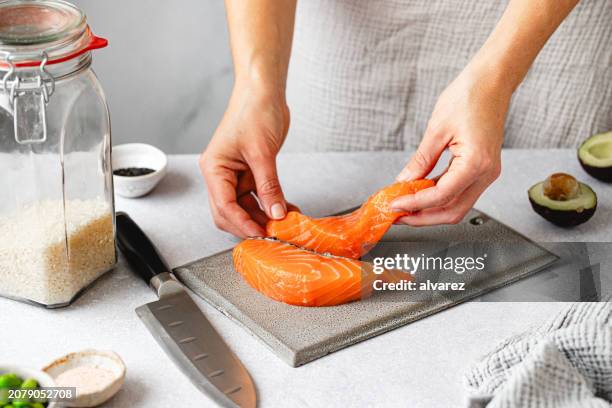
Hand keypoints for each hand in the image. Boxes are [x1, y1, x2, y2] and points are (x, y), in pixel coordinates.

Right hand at [199, 85, 289, 237]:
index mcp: (214, 168)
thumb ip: (269, 186)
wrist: (264, 91)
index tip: (261, 234)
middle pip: (230, 212)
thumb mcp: (263, 153)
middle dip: (250, 224)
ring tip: (284, 224)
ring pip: (246, 207)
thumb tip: (276, 214)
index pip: (224, 206)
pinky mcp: (251, 172)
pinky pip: (259, 196)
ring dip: (263, 216)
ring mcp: (236, 175)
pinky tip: (287, 210)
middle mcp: (221, 175)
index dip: (242, 223)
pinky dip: (271, 204)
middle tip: (272, 234)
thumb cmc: (254, 111)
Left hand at [392, 65, 510, 225]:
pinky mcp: (483, 169)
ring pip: (457, 206)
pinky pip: (460, 192)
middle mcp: (486, 173)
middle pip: (452, 212)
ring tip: (405, 206)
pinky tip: (420, 193)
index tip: (394, 205)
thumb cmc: (469, 96)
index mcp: (476, 163)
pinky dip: (439, 197)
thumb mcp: (436, 129)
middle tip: (398, 215)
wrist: (492, 82)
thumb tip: (404, 181)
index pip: (441, 196)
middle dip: (423, 217)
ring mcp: (487, 173)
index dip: (414, 205)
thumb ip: (421, 161)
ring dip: (430, 210)